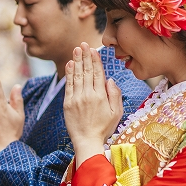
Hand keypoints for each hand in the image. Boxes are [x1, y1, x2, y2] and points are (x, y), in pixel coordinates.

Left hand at [63, 42, 123, 165]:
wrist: (87, 141)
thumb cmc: (104, 128)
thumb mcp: (117, 113)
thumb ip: (115, 95)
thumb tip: (110, 79)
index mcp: (101, 96)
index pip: (98, 73)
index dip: (95, 60)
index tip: (93, 50)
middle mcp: (88, 95)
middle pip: (86, 71)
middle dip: (84, 56)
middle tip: (83, 43)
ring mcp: (76, 98)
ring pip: (77, 76)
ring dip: (76, 61)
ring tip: (76, 49)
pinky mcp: (68, 103)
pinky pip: (68, 85)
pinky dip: (68, 74)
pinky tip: (69, 64)